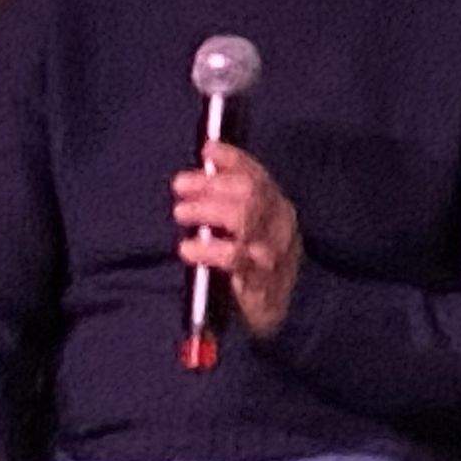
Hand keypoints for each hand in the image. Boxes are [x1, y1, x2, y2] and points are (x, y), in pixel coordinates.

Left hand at [175, 139, 304, 335]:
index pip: (258, 175)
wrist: (276, 310)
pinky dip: (208, 249)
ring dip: (208, 210)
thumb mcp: (245, 228)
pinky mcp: (260, 280)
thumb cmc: (252, 262)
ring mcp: (273, 251)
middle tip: (180, 186)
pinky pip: (235, 257)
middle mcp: (280, 224)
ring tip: (180, 212)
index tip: (207, 150)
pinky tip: (188, 249)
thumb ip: (228, 200)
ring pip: (244, 218)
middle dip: (212, 184)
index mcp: (276, 206)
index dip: (233, 159)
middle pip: (250, 192)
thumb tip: (201, 167)